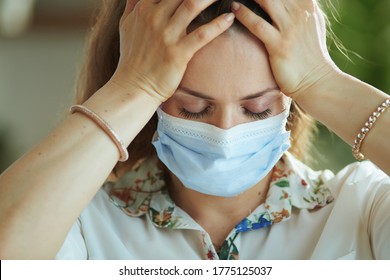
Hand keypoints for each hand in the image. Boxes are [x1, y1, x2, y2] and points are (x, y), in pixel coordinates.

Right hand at [111, 0, 234, 102]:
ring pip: (192, 5)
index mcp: (143, 8)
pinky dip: (218, 25)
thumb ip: (133, 6)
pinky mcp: (178, 53)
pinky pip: (202, 35)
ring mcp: (166, 35)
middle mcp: (154, 17)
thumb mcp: (126, 26)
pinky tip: (229, 18)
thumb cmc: (132, 58)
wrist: (133, 86)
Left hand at [232, 0, 338, 99]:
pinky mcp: (279, 45)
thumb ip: (300, 7)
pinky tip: (233, 7)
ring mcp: (289, 28)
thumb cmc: (310, 54)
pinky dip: (244, 14)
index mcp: (307, 4)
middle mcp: (299, 12)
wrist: (316, 80)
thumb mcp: (312, 24)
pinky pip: (258, 24)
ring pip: (265, 0)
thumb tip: (290, 1)